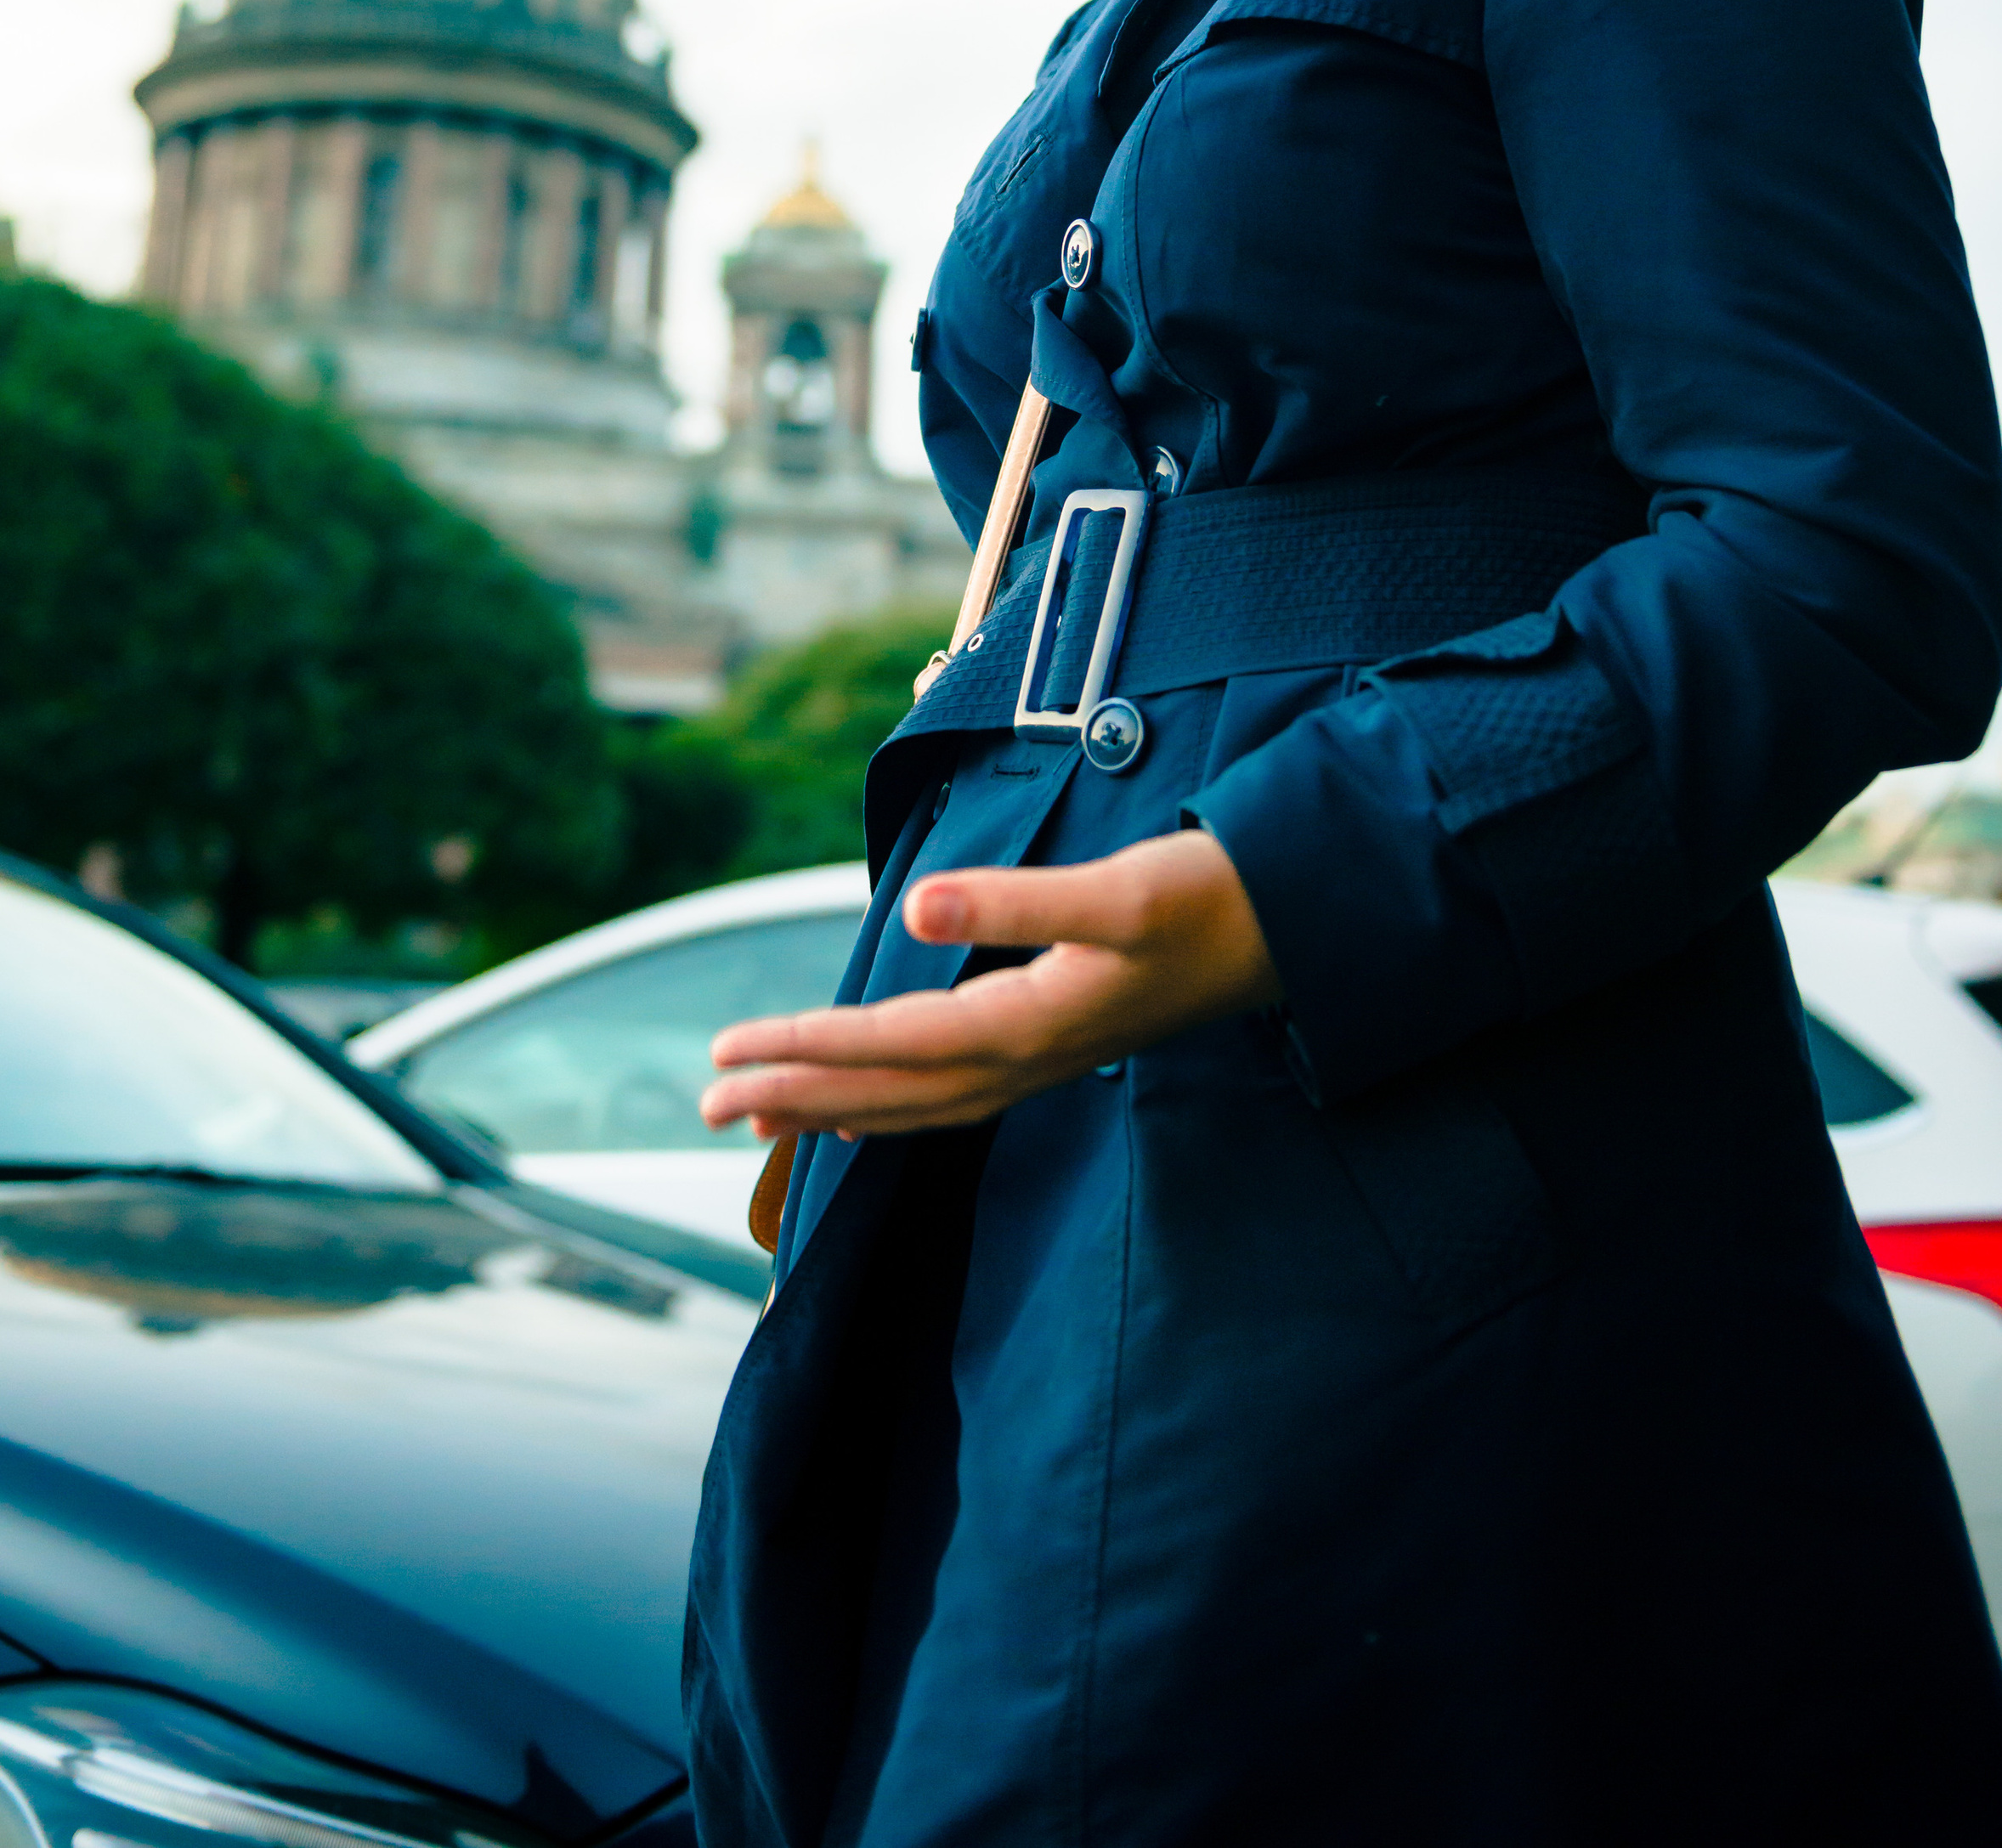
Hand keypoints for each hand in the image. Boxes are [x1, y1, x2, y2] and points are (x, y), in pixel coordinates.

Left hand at [699, 827, 1279, 1141]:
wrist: (1295, 929)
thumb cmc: (1210, 901)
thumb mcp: (1119, 891)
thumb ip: (1017, 903)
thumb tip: (915, 912)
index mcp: (1029, 1025)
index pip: (890, 1047)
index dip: (804, 1051)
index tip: (728, 1054)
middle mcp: (1026, 1060)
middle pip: (888, 1092)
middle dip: (795, 1094)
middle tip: (706, 1099)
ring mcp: (1043, 1063)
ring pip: (914, 1102)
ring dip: (833, 1105)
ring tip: (756, 1110)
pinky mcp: (1056, 1048)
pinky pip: (950, 1095)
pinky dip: (892, 1103)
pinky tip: (862, 1109)